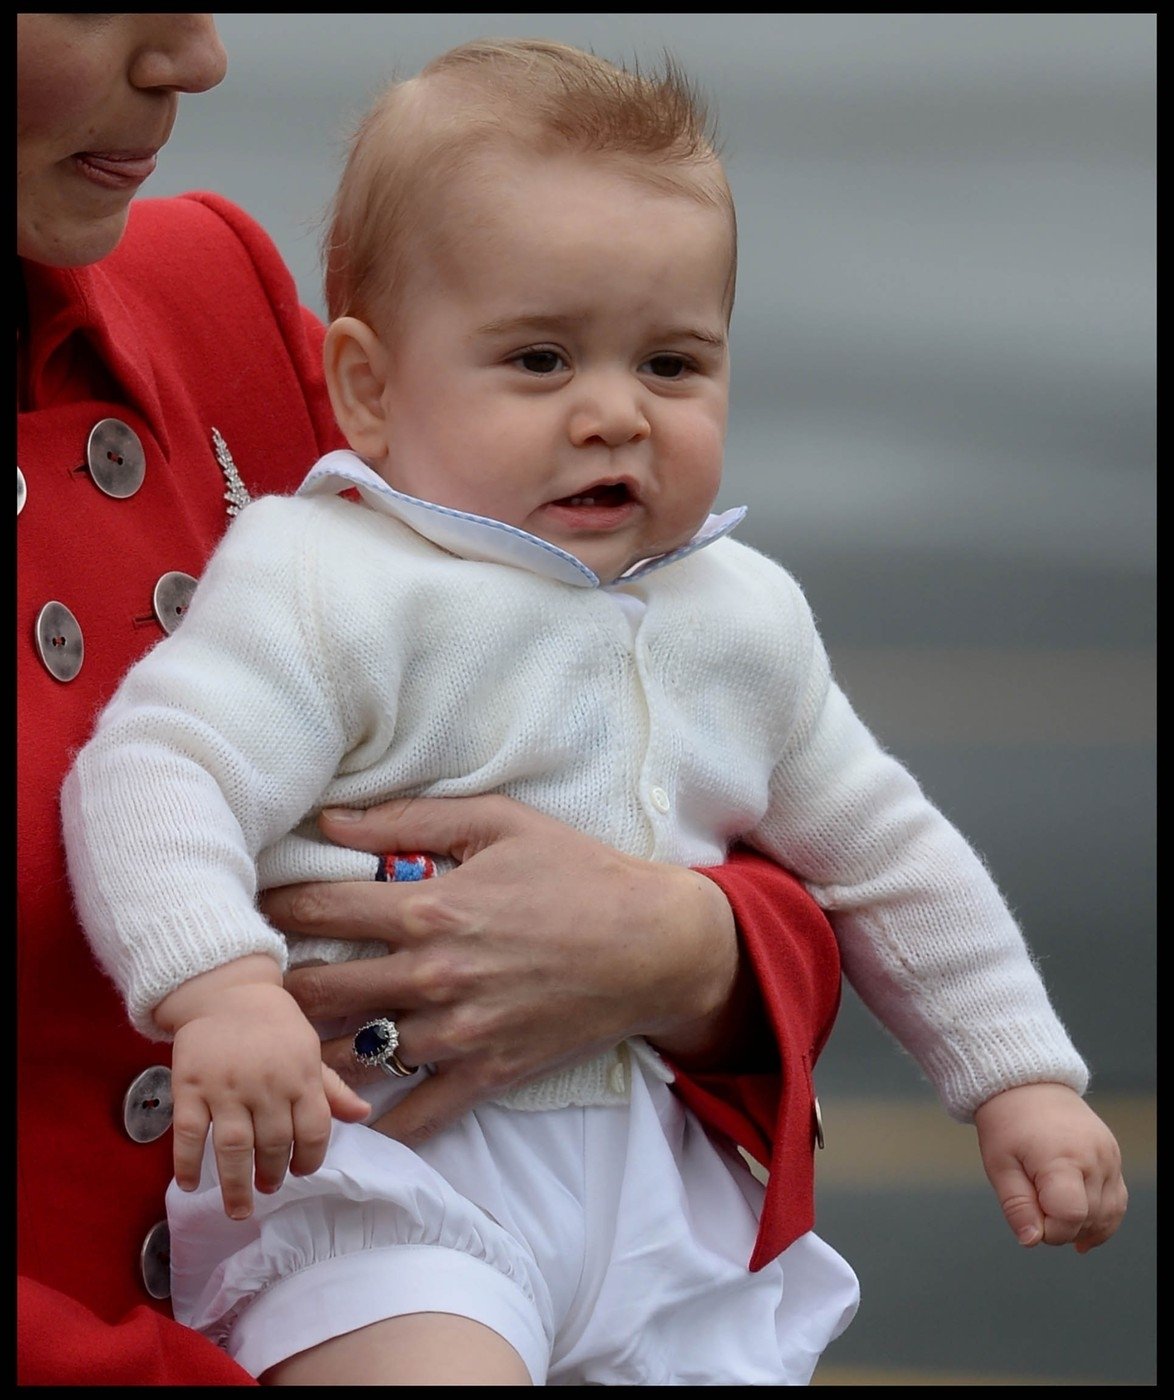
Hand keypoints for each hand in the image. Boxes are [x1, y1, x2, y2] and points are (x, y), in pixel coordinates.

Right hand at [156, 956, 369, 1218]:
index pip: (314, 1130)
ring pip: (232, 1147)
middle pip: (272, 1145)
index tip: (301, 1172)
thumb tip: (364, 1115)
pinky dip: (187, 1163)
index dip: (311, 1159)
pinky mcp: (189, 1086)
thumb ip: (332, 1088)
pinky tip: (190, 1185)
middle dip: (272, 1175)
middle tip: (267, 1188)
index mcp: (301, 1075)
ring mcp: (225, 1087)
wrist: (226, 989)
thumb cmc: (274, 1025)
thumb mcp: (310, 1050)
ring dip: (235, 1184)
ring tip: (240, 1207)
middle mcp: (266, 1084)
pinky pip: (187, 1133)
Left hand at [262, 795, 743, 1145]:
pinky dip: (380, 1124)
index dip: (271, 908)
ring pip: (354, 1057)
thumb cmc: (579, 872)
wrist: (655, 945)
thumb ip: (410, 819)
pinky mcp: (488, 1072)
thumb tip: (332, 818)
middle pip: (319, 993)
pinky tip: (349, 1119)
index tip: (245, 907)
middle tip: (250, 986)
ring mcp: (459, 1031)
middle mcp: (432, 974)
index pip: (320, 911)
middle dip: (274, 989)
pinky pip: (418, 1115)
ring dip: (312, 1054)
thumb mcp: (500, 822)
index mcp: (430, 907)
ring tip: (281, 1047)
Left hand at [973, 1082, 1127, 1252]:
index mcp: (1062, 1158)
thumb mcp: (999, 1163)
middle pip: (1089, 1219)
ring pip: (1108, 1214)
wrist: (1026, 1084)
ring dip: (1083, 1226)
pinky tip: (1081, 1227)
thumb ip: (1017, 1205)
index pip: (1069, 1217)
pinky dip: (1102, 1218)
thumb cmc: (1008, 1122)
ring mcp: (1109, 1156)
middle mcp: (1094, 1157)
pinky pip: (1117, 1200)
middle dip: (1061, 1228)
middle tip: (1036, 1210)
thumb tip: (1031, 1241)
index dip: (1049, 1231)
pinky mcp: (1114, 1156)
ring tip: (1055, 1214)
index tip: (1030, 1220)